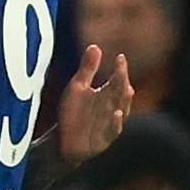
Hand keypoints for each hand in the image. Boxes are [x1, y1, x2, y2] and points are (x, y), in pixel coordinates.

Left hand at [58, 44, 132, 164]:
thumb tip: (95, 46)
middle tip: (121, 70)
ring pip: (121, 110)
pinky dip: (116, 122)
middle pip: (120, 93)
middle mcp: (112, 108)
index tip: (120, 58)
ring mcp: (110, 124)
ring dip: (124, 101)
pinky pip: (113, 130)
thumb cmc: (72, 114)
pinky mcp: (104, 139)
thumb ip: (87, 70)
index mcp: (107, 95)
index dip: (120, 69)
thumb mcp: (76, 89)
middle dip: (122, 82)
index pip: (117, 79)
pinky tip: (117, 113)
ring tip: (127, 89)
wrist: (61, 143)